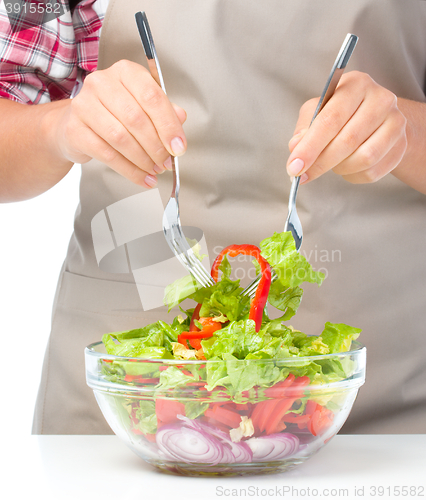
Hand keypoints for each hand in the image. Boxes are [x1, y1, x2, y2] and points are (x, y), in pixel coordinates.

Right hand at [55, 60, 186, 188]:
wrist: (76, 123)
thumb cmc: (113, 113)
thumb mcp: (142, 105)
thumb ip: (163, 111)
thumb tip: (180, 120)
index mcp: (125, 72)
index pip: (152, 97)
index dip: (169, 126)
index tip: (178, 147)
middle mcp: (102, 83)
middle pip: (136, 119)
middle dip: (156, 147)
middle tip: (166, 162)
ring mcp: (84, 105)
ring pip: (121, 138)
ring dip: (143, 160)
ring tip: (154, 170)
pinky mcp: (74, 129)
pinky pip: (107, 155)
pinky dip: (129, 170)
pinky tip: (142, 177)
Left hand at [286, 71, 407, 184]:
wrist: (376, 119)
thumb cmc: (341, 114)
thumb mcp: (318, 111)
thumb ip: (305, 128)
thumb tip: (296, 147)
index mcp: (355, 85)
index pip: (330, 119)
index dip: (310, 147)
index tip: (294, 167)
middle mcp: (380, 99)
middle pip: (347, 141)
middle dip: (320, 163)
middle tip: (303, 174)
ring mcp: (396, 122)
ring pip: (364, 159)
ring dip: (340, 168)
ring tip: (331, 163)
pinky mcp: (401, 145)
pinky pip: (373, 171)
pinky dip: (353, 175)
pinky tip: (347, 167)